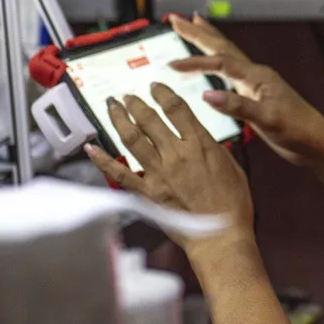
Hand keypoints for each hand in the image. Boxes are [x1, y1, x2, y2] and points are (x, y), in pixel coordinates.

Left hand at [86, 83, 253, 246]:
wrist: (221, 236)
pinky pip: (119, 173)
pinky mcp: (147, 193)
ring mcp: (159, 173)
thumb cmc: (232, 205)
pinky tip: (91, 147)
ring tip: (113, 107)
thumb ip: (213, 148)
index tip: (155, 87)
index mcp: (200, 144)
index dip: (163, 93)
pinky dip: (102, 159)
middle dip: (136, 103)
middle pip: (149, 119)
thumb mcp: (231, 166)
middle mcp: (176, 154)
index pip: (176, 108)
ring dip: (120, 119)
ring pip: (132, 139)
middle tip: (128, 96)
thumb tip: (201, 138)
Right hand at [168, 14, 323, 166]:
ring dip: (207, 41)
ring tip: (194, 26)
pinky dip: (216, 63)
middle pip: (221, 47)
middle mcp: (255, 75)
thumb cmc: (297, 130)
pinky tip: (211, 65)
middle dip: (197, 33)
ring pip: (226, 56)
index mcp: (257, 76)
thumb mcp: (267, 119)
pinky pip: (229, 72)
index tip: (171, 64)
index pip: (220, 62)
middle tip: (175, 19)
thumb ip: (237, 106)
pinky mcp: (255, 96)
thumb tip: (206, 95)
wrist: (317, 142)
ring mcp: (255, 84)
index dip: (195, 62)